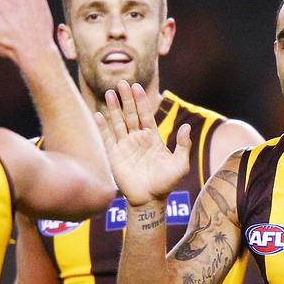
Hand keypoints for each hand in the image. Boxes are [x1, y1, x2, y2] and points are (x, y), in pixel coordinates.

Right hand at [96, 81, 190, 205]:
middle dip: (126, 99)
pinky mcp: (114, 156)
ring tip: (109, 93)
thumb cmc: (166, 184)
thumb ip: (183, 145)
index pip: (145, 114)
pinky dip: (102, 127)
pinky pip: (107, 138)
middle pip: (130, 114)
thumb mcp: (180, 164)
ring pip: (118, 122)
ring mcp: (125, 146)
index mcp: (152, 138)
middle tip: (121, 83)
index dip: (141, 100)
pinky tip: (97, 114)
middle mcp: (137, 139)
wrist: (149, 200)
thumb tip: (185, 127)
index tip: (137, 86)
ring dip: (113, 108)